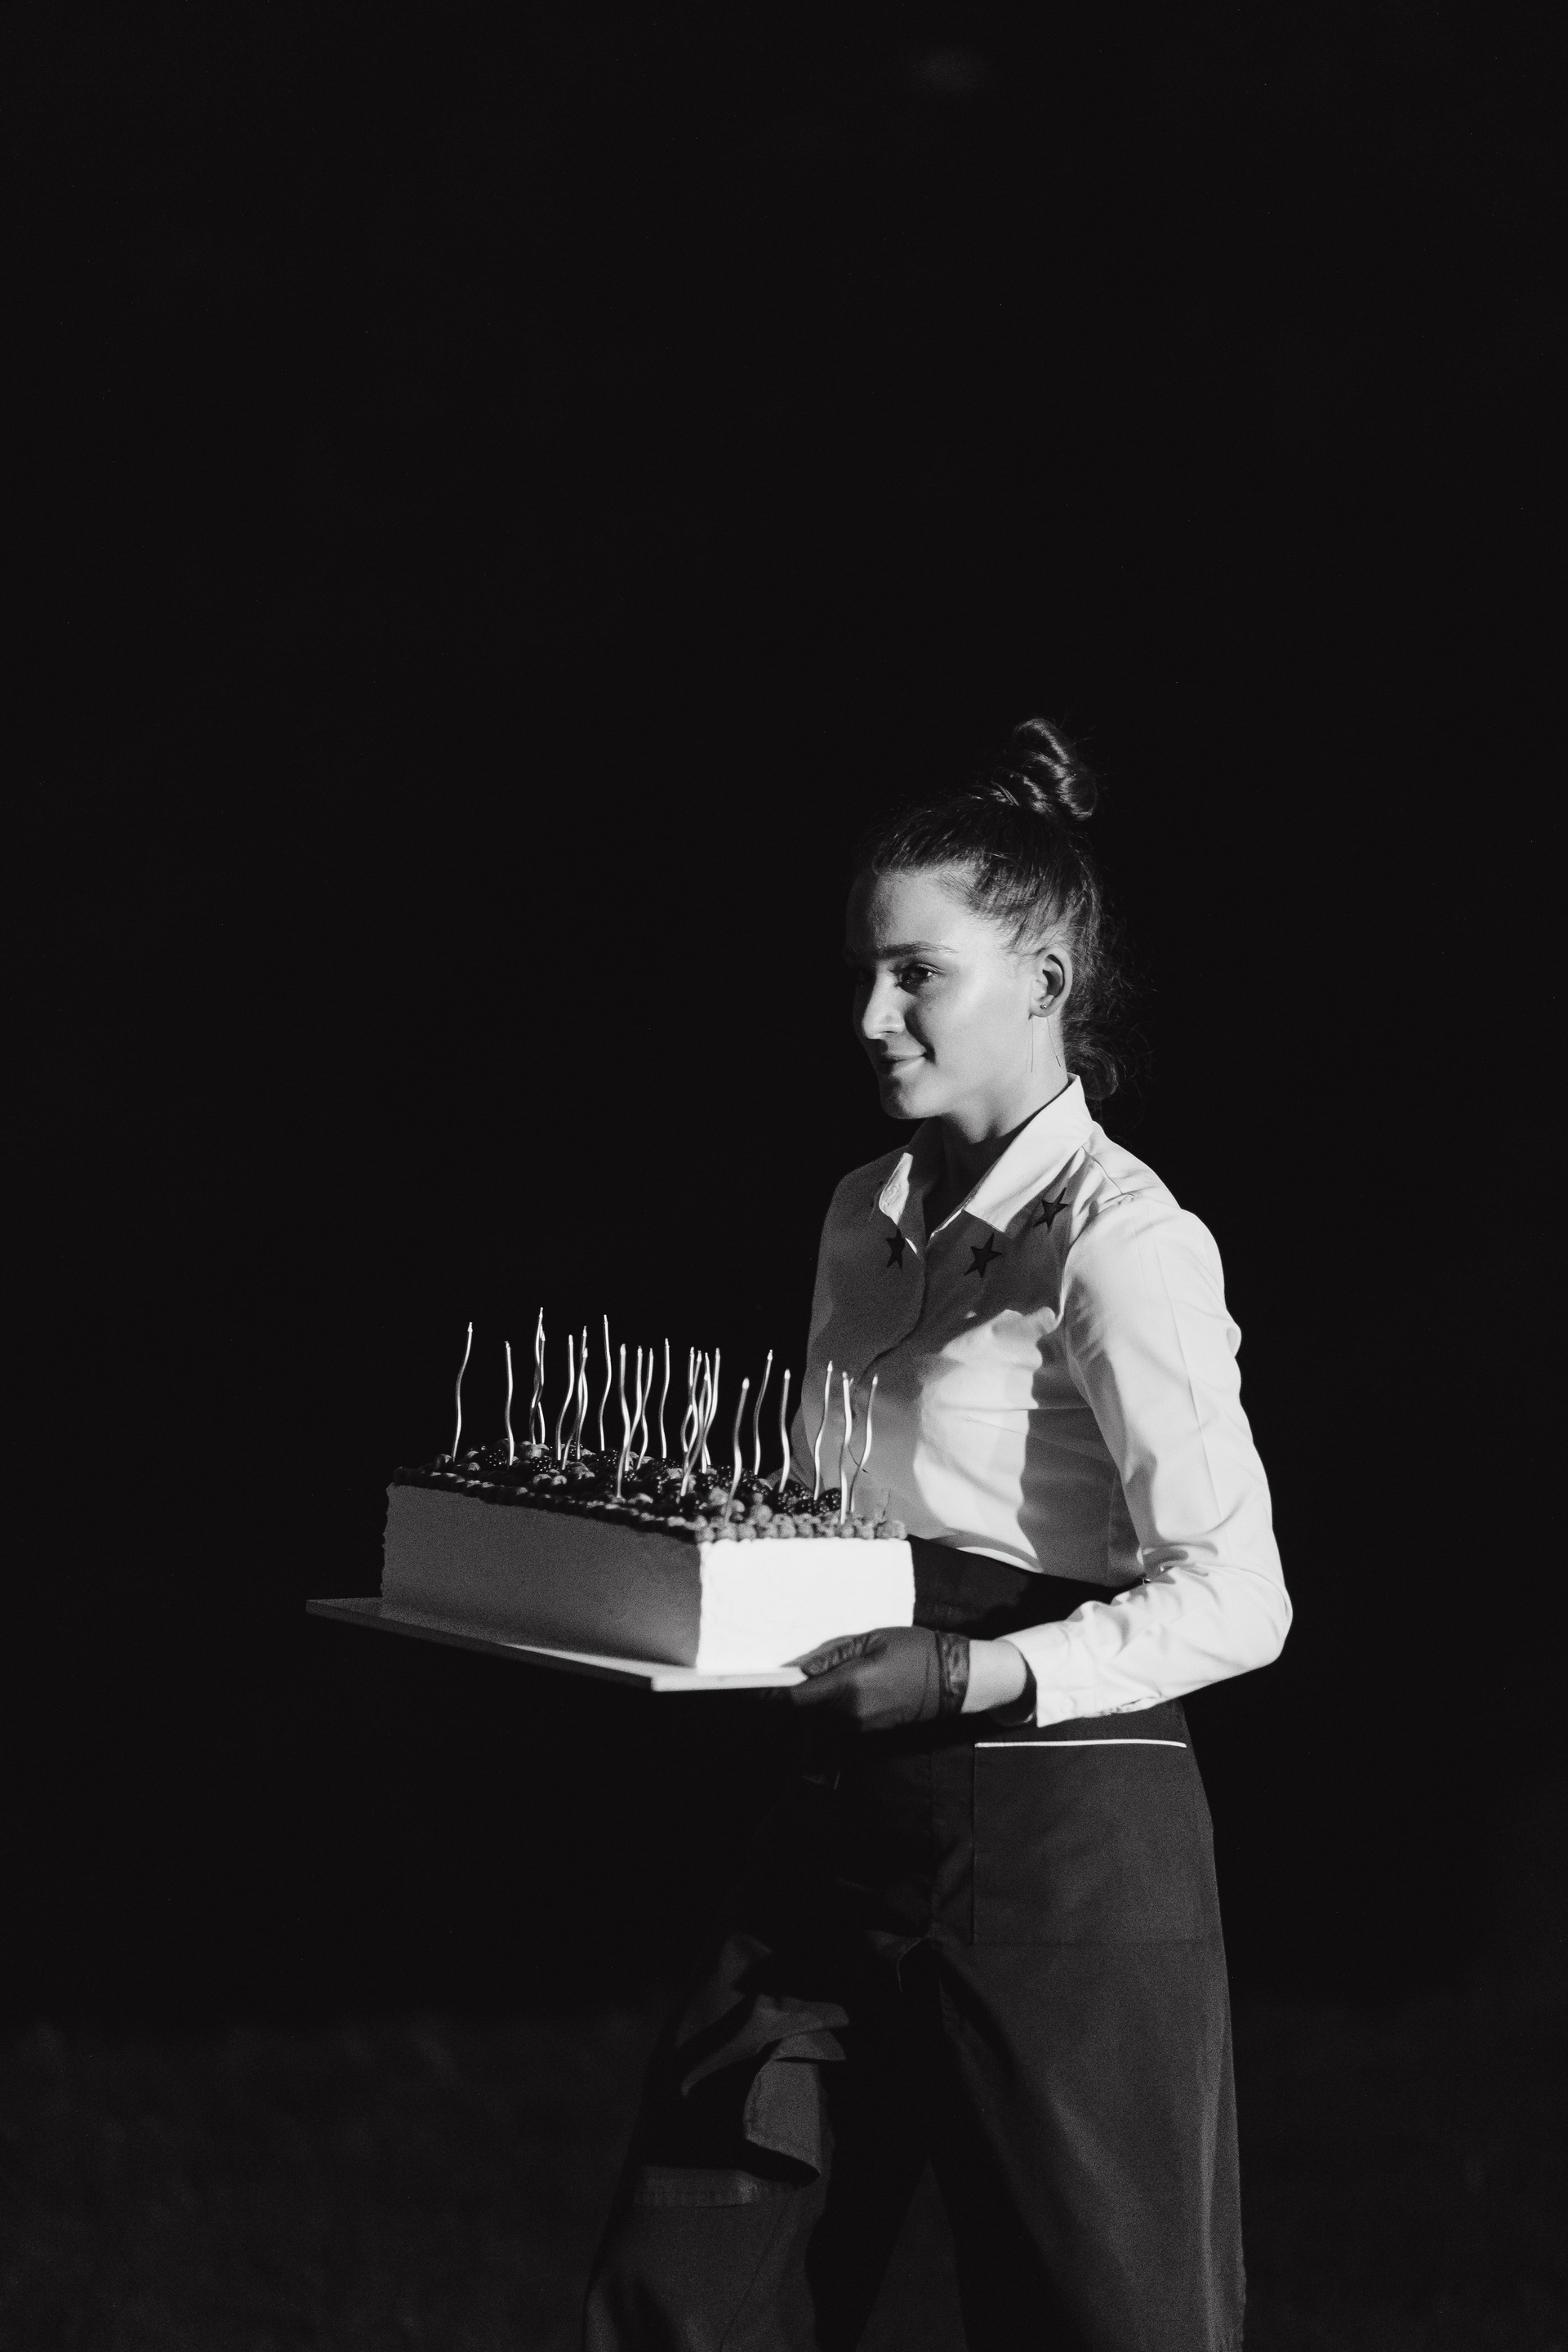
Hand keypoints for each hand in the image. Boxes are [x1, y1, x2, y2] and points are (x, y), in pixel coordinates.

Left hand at [783, 1626, 967, 1731]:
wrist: (952, 1680)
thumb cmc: (914, 1651)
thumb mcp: (872, 1639)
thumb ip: (833, 1654)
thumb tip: (800, 1666)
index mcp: (849, 1686)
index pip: (796, 1698)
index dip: (769, 1694)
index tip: (749, 1686)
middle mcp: (850, 1712)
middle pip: (805, 1708)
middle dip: (791, 1692)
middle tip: (781, 1671)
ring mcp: (860, 1725)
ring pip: (821, 1713)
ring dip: (813, 1697)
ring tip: (819, 1673)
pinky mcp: (869, 1730)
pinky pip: (839, 1717)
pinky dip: (831, 1703)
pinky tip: (842, 1684)